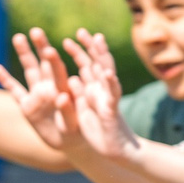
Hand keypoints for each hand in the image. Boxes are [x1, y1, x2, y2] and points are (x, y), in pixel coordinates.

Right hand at [0, 28, 76, 156]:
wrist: (70, 144)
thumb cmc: (77, 134)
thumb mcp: (74, 125)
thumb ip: (69, 111)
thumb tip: (62, 97)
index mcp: (64, 90)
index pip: (58, 72)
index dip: (53, 60)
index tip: (49, 48)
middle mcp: (50, 88)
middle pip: (44, 63)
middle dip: (40, 46)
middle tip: (35, 31)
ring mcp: (37, 96)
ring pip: (29, 70)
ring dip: (24, 54)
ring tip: (18, 37)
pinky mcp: (27, 107)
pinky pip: (15, 90)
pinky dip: (5, 80)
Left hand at [60, 31, 140, 162]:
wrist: (114, 150)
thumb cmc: (99, 129)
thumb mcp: (84, 110)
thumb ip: (79, 94)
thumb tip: (72, 77)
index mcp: (93, 89)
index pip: (87, 66)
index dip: (80, 51)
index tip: (70, 37)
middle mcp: (102, 91)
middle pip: (98, 64)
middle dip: (91, 48)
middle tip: (82, 31)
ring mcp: (108, 99)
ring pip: (107, 74)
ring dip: (103, 58)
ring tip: (98, 43)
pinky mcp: (111, 111)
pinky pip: (112, 96)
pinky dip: (111, 84)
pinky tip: (108, 74)